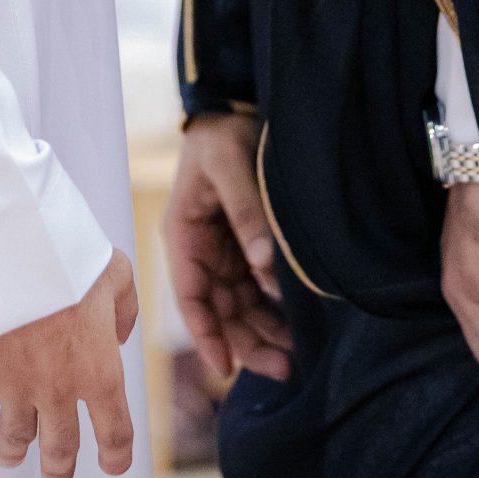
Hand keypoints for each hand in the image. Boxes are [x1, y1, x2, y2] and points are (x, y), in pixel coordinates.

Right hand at [0, 249, 137, 477]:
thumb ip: (124, 310)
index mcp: (99, 370)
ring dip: (14, 453)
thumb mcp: (116, 273)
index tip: (111, 463)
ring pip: (14, 443)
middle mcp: (59, 390)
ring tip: (12, 455)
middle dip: (59, 469)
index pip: (115, 434)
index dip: (115, 456)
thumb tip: (117, 335)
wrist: (11, 245)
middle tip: (57, 473)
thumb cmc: (68, 254)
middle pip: (60, 452)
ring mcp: (16, 387)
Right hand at [163, 114, 292, 385]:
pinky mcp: (243, 247)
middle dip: (245, 344)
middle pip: (219, 311)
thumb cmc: (221, 135)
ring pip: (239, 306)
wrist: (232, 109)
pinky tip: (295, 326)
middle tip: (283, 369)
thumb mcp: (229, 165)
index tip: (224, 367)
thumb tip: (264, 267)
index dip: (206, 333)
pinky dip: (271, 310)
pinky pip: (254, 288)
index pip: (190, 296)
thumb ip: (246, 213)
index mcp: (183, 235)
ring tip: (294, 357)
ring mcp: (222, 253)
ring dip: (262, 332)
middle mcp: (200, 252)